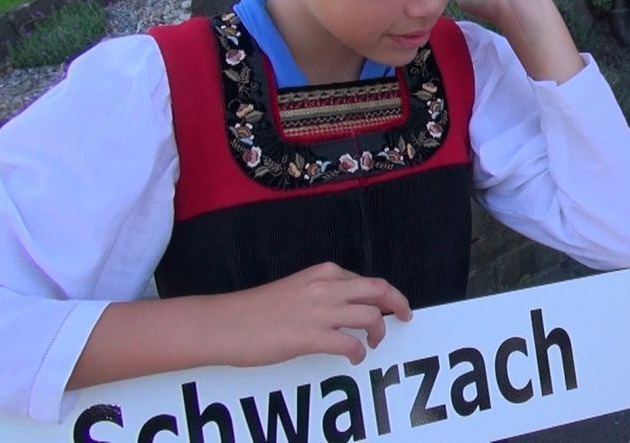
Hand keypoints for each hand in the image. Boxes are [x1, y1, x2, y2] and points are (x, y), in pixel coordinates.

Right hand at [214, 262, 412, 366]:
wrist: (224, 323)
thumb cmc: (255, 309)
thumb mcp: (296, 288)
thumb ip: (323, 292)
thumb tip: (345, 305)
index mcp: (323, 273)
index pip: (366, 281)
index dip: (383, 295)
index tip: (389, 305)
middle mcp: (326, 287)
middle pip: (379, 290)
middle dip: (397, 303)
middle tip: (405, 316)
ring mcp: (320, 312)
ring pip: (370, 316)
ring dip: (378, 331)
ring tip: (373, 343)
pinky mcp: (310, 337)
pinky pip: (350, 344)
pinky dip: (358, 352)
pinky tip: (354, 357)